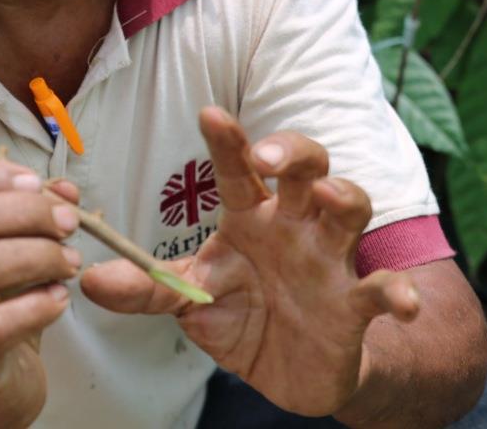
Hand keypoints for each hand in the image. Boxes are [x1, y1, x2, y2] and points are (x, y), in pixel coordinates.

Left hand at [80, 107, 419, 416]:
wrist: (296, 373)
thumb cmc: (243, 318)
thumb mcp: (190, 301)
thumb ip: (145, 290)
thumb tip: (88, 279)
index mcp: (250, 217)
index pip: (237, 170)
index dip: (228, 140)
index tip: (209, 114)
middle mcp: (294, 225)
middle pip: (303, 166)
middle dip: (289, 152)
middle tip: (267, 158)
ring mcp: (330, 259)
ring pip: (349, 205)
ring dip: (342, 194)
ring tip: (327, 193)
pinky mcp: (356, 304)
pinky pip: (382, 288)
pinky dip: (395, 292)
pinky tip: (398, 301)